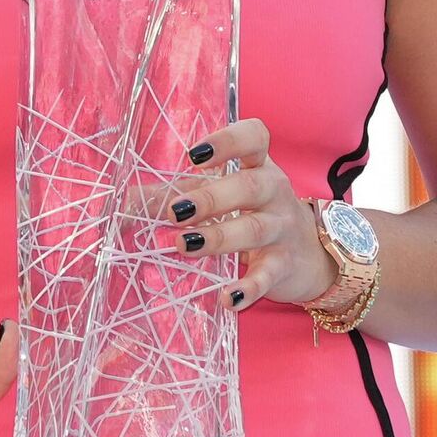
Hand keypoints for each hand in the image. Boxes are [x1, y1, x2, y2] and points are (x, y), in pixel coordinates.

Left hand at [162, 118, 339, 309]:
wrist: (311, 255)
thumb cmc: (254, 213)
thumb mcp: (223, 195)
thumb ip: (176, 193)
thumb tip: (125, 200)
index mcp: (258, 165)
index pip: (254, 138)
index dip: (227, 142)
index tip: (194, 155)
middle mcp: (274, 191)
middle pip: (250, 186)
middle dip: (211, 197)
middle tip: (176, 212)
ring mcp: (283, 228)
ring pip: (255, 228)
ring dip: (219, 237)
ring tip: (184, 246)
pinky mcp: (285, 265)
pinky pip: (267, 276)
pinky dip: (248, 288)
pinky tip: (226, 298)